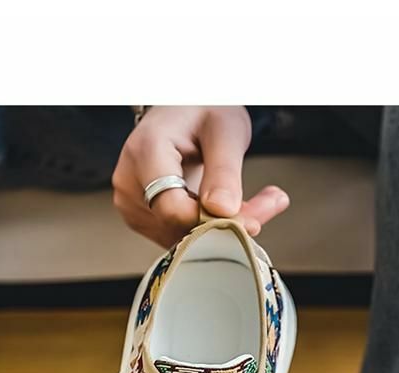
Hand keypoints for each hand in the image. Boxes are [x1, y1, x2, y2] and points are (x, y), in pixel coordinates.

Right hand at [112, 106, 288, 247]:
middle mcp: (130, 182)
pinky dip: (213, 228)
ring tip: (255, 203)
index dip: (213, 221)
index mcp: (145, 152)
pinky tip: (235, 209)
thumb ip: (224, 171)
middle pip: (180, 225)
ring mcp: (132, 204)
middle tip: (268, 204)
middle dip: (227, 223)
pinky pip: (182, 235)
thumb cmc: (202, 110)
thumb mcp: (225, 130)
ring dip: (224, 227)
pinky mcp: (144, 218)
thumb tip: (222, 211)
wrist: (185, 110)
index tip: (251, 219)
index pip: (173, 208)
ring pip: (184, 236)